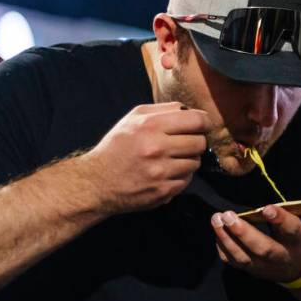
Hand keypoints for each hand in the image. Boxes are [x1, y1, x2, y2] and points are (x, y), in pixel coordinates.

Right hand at [82, 102, 210, 211]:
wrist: (96, 182)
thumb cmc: (117, 147)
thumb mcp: (133, 118)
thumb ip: (164, 109)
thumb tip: (190, 110)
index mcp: (151, 126)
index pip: (196, 120)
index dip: (204, 122)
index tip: (202, 125)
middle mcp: (157, 148)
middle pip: (200, 142)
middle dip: (196, 141)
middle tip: (185, 143)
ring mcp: (161, 172)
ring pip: (195, 162)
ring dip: (188, 160)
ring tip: (171, 159)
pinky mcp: (163, 191)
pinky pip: (187, 180)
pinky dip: (180, 176)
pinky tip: (165, 173)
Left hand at [211, 185, 300, 282]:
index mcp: (300, 240)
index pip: (291, 230)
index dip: (280, 220)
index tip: (266, 208)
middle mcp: (282, 256)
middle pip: (263, 248)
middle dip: (244, 232)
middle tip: (227, 215)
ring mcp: (265, 266)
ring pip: (244, 257)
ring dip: (227, 239)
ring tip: (216, 220)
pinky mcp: (252, 269)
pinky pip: (234, 262)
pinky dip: (223, 249)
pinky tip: (217, 232)